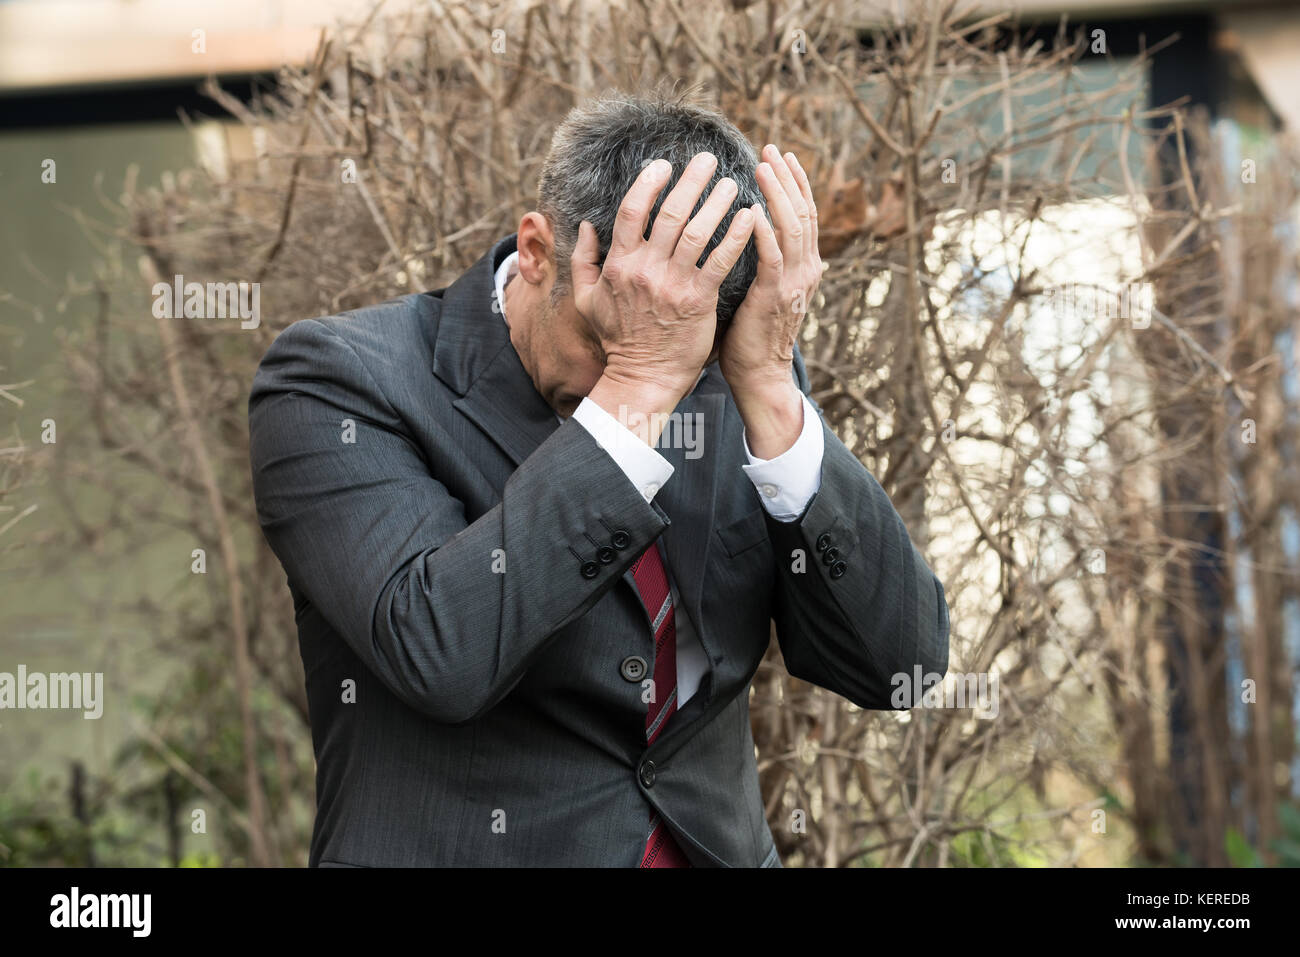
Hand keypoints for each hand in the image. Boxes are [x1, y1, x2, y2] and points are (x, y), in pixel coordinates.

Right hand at [573, 152, 755, 444]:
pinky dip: (736, 237)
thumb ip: (583, 261)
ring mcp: (673, 285)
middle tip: (707, 160)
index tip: (665, 165)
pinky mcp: (698, 301)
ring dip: (717, 203)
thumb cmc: (618, 339)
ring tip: (732, 184)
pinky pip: (720, 260)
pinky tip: (750, 218)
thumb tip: (585, 226)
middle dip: (691, 180)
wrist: (643, 377)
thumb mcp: (588, 300)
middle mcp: (646, 270)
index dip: (649, 183)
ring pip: (698, 232)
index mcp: (619, 264)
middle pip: (671, 213)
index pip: (633, 211)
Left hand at [720, 145, 821, 456]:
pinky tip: (752, 210)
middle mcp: (805, 270)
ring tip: (764, 166)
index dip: (794, 183)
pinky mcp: (774, 297)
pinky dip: (764, 232)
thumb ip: (764, 262)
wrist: (759, 375)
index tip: (780, 156)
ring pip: (793, 227)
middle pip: (803, 212)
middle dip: (787, 178)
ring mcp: (793, 283)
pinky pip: (772, 257)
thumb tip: (754, 235)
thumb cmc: (750, 335)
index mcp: (803, 267)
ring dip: (778, 193)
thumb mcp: (763, 291)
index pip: (804, 214)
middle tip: (771, 148)